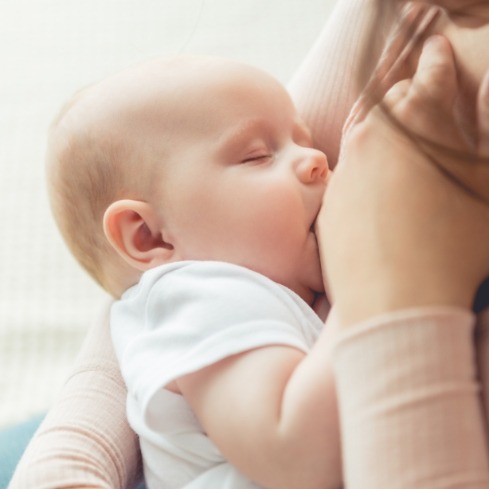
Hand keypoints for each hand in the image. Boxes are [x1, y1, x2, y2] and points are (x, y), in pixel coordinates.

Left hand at [317, 35, 488, 326]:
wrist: (395, 298)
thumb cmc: (457, 246)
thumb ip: (486, 132)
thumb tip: (484, 91)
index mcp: (420, 119)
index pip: (432, 73)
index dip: (440, 61)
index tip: (438, 52)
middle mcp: (373, 136)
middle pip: (393, 101)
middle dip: (411, 97)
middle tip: (424, 105)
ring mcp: (346, 169)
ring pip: (364, 134)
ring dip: (384, 133)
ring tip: (401, 146)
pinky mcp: (330, 200)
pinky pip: (348, 172)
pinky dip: (365, 170)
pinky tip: (381, 191)